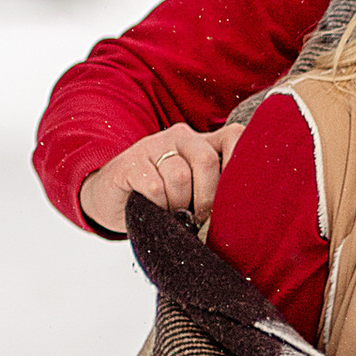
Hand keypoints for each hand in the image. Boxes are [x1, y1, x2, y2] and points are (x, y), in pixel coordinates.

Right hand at [79, 124, 232, 236]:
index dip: (243, 161)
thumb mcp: (194, 191)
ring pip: (180, 176)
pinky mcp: (130, 163)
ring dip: (179, 205)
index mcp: (203, 142)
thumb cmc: (162, 198)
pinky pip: (154, 187)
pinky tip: (153, 209)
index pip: (234, 136)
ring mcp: (153, 147)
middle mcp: (181, 138)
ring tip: (173, 215)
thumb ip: (217, 191)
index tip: (240, 195)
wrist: (112, 198)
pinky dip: (158, 206)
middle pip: (207, 160)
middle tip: (200, 218)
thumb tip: (243, 216)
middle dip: (207, 197)